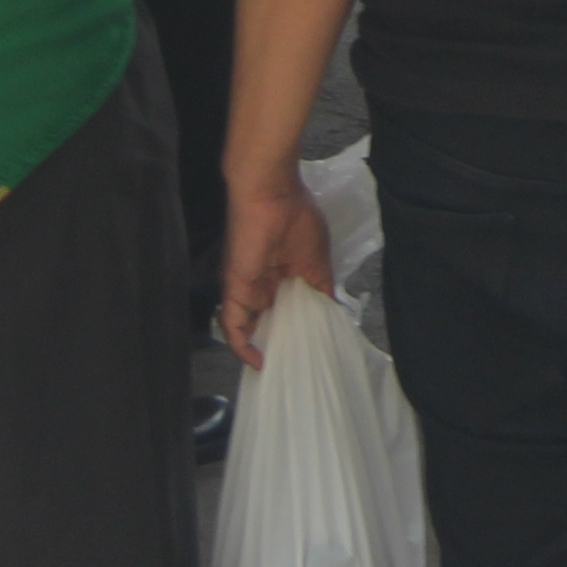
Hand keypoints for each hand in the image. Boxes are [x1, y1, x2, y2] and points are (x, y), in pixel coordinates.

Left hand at [220, 176, 334, 364]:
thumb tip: (332, 315)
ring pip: (250, 329)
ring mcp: (248, 289)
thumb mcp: (318, 263)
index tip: (309, 350)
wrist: (273, 195)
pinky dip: (242, 347)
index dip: (294, 330)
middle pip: (267, 322)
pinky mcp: (236, 291)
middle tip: (294, 367)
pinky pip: (234, 326)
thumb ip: (322, 290)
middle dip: (278, 345)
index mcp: (283, 276)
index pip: (285, 310)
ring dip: (262, 349)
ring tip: (280, 370)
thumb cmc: (298, 220)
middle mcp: (263, 286)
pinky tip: (258, 362)